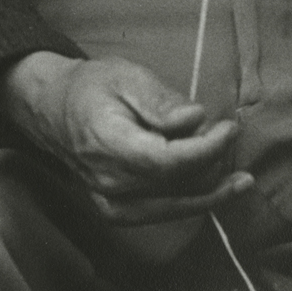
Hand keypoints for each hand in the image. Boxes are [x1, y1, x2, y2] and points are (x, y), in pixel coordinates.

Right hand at [3, 53, 252, 224]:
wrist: (54, 109)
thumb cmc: (92, 87)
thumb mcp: (127, 77)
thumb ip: (161, 101)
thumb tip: (196, 120)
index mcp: (108, 145)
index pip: (168, 161)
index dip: (207, 149)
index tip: (230, 129)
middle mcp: (109, 183)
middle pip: (178, 186)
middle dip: (213, 162)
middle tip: (230, 134)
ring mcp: (111, 204)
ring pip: (176, 207)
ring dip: (211, 190)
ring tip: (237, 173)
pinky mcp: (117, 213)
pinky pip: (164, 213)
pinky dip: (193, 201)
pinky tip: (217, 188)